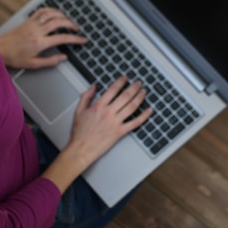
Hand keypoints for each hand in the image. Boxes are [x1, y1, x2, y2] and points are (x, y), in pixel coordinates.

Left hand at [0, 7, 86, 68]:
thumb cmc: (14, 57)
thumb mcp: (33, 64)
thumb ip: (50, 61)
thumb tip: (63, 57)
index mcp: (39, 43)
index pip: (62, 38)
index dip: (75, 39)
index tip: (83, 40)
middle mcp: (37, 31)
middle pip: (59, 22)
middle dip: (71, 24)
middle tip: (77, 29)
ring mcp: (32, 24)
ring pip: (51, 14)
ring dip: (63, 15)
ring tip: (69, 21)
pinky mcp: (28, 20)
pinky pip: (42, 11)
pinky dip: (51, 10)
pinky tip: (56, 13)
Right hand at [41, 77, 152, 192]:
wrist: (81, 149)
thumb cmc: (79, 133)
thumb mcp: (78, 111)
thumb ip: (86, 97)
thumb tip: (93, 87)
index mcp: (98, 106)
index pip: (113, 89)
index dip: (121, 81)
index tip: (125, 78)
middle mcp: (108, 113)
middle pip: (125, 96)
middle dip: (134, 87)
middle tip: (138, 83)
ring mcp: (115, 123)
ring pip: (132, 107)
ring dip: (140, 97)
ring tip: (143, 92)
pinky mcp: (120, 132)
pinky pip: (135, 123)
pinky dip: (144, 116)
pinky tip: (149, 110)